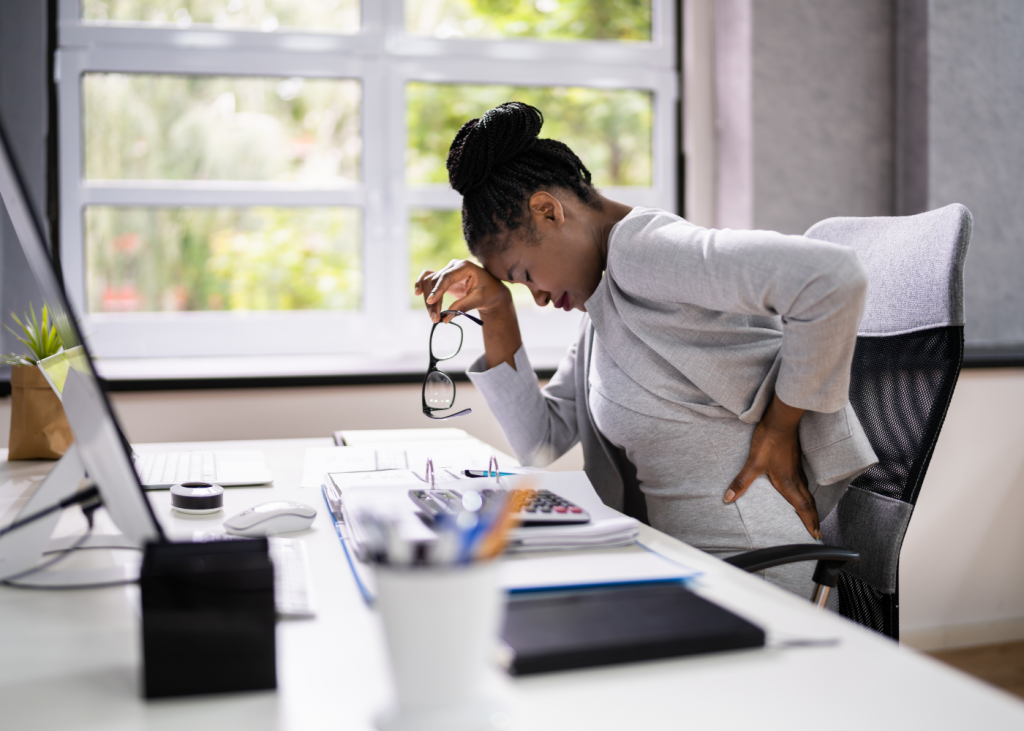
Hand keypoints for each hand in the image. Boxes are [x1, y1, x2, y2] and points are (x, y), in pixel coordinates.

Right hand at [414, 259, 512, 323]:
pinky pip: (428, 279)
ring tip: (433, 317)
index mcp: (465, 267)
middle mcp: (453, 266)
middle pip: (436, 281)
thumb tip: (445, 319)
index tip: (430, 302)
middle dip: (433, 301)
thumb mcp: (479, 300)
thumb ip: (462, 307)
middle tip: (435, 319)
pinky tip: (417, 293)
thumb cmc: (488, 293)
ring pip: (430, 282)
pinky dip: (421, 285)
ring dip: (428, 299)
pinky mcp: (443, 278)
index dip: (438, 289)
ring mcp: (447, 270)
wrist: (491, 291)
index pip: (447, 277)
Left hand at [724, 395, 821, 538]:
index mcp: (788, 483)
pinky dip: (806, 492)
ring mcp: (797, 468)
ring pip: (808, 492)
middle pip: (809, 503)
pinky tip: (801, 490)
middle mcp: (796, 478)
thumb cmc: (769, 441)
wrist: (781, 420)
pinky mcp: (796, 460)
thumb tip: (728, 498)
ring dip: (811, 506)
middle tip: (817, 532)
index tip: (815, 535)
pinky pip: (804, 481)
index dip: (809, 522)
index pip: (802, 507)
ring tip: (811, 515)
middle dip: (814, 518)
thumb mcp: (753, 463)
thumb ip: (741, 482)